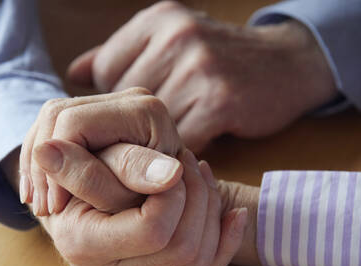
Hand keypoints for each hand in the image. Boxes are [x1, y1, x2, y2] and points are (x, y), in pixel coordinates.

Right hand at [18, 87, 182, 215]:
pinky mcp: (102, 110)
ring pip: (51, 115)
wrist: (173, 206)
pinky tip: (41, 189)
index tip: (54, 208)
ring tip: (42, 205)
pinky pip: (54, 122)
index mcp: (146, 112)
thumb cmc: (152, 210)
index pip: (75, 125)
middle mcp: (133, 97)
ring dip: (39, 163)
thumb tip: (44, 152)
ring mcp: (116, 101)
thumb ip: (92, 177)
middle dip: (42, 165)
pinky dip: (43, 157)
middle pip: (57, 114)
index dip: (56, 166)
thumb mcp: (125, 199)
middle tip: (43, 210)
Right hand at [34, 141, 249, 265]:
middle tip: (191, 163)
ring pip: (198, 264)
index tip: (173, 163)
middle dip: (199, 199)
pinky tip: (232, 213)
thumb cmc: (78, 166)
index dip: (173, 193)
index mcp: (81, 242)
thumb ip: (125, 164)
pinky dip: (225, 241)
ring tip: (201, 176)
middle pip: (182, 250)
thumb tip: (170, 173)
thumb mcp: (92, 155)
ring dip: (211, 214)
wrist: (70, 192)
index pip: (152, 230)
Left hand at [68, 1, 336, 151]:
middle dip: (128, 127)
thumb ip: (119, 55)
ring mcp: (200, 67)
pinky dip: (181, 149)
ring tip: (166, 143)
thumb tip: (73, 74)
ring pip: (150, 125)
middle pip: (124, 100)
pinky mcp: (221, 101)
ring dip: (154, 142)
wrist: (287, 64)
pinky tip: (190, 145)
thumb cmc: (219, 57)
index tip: (121, 120)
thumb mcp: (169, 39)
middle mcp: (177, 36)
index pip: (105, 71)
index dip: (110, 102)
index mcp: (158, 20)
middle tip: (137, 141)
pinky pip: (180, 139)